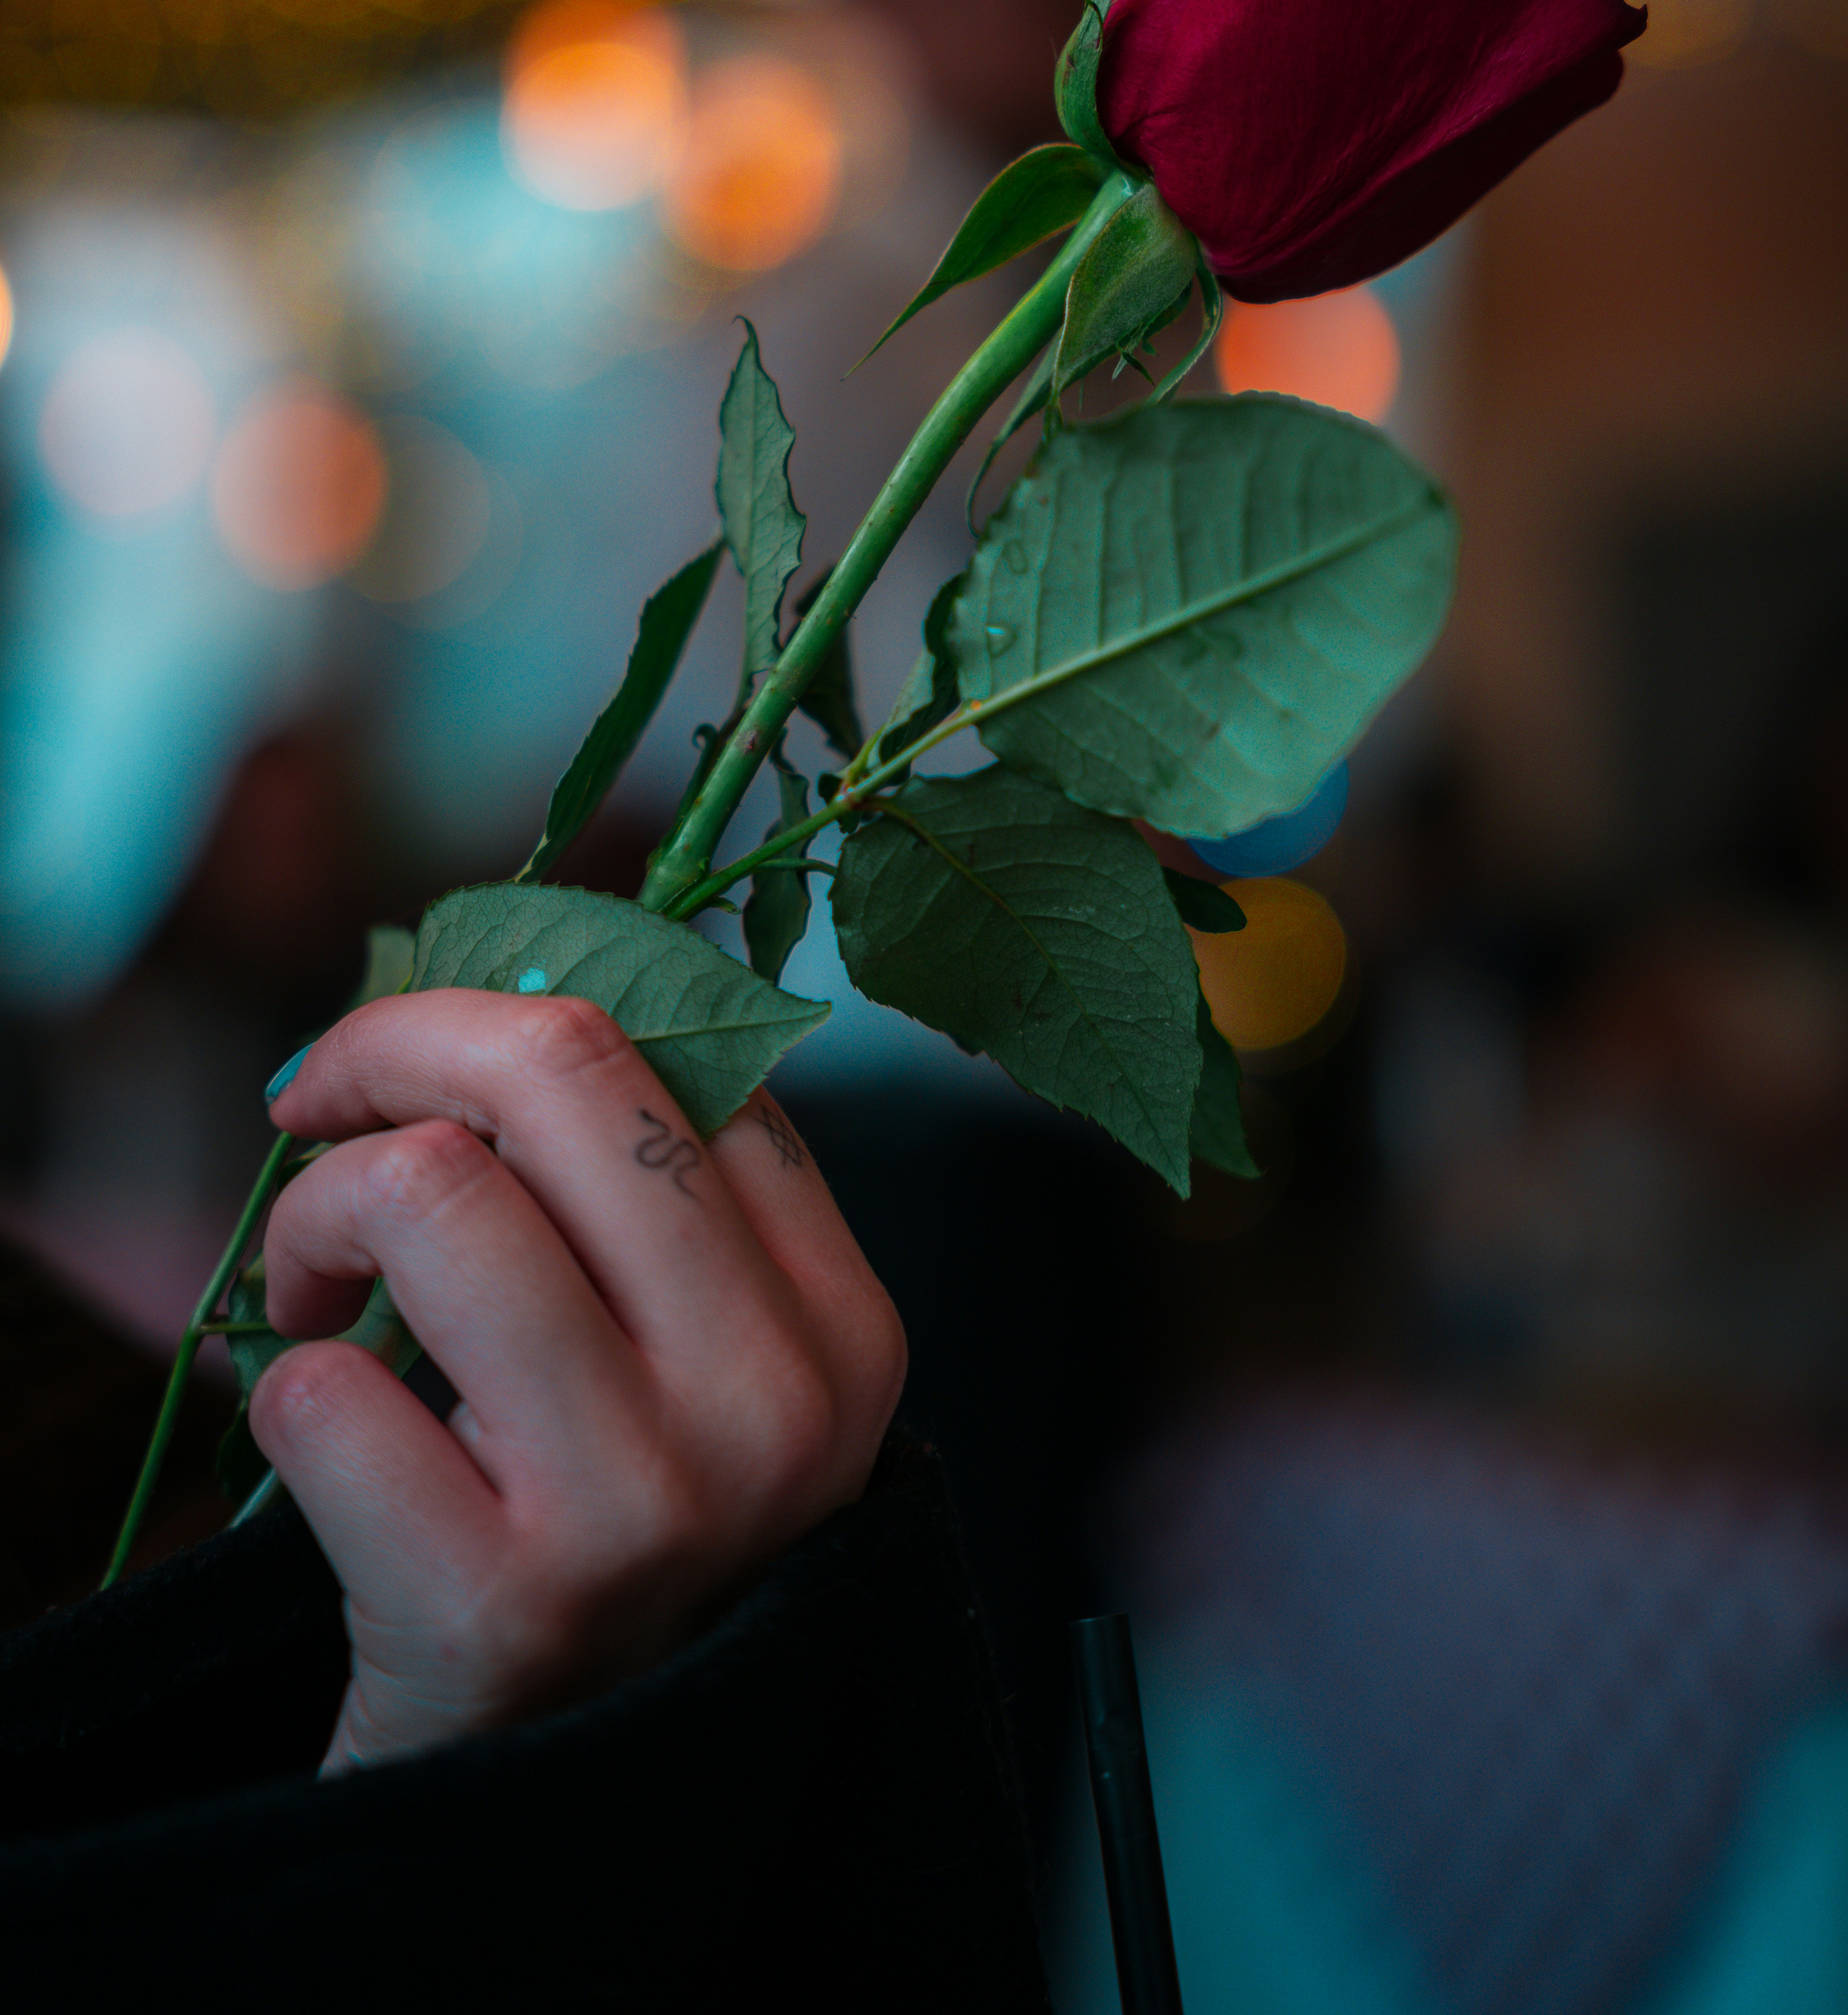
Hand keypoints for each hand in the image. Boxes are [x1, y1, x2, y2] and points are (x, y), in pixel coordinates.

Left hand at [255, 990, 906, 1773]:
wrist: (563, 1805)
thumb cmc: (609, 1525)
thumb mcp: (692, 1356)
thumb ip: (645, 1183)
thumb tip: (508, 958)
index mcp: (844, 1322)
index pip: (680, 1042)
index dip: (500, 1014)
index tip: (412, 1068)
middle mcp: (776, 1403)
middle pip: (562, 1069)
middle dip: (396, 1049)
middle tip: (323, 1110)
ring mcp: (648, 1503)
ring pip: (433, 1195)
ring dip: (319, 1222)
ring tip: (317, 1292)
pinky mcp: (505, 1602)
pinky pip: (320, 1391)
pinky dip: (281, 1392)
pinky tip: (330, 1439)